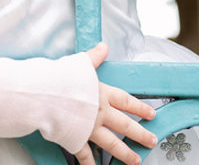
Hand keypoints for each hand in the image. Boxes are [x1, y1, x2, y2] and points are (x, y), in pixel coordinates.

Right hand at [73, 42, 157, 164]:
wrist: (46, 95)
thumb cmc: (61, 78)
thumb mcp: (80, 64)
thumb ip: (94, 57)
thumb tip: (103, 46)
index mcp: (103, 94)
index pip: (127, 102)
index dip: (141, 108)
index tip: (152, 114)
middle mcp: (100, 113)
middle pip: (125, 125)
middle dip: (141, 134)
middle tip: (152, 141)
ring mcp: (89, 128)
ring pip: (112, 144)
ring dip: (125, 153)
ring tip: (136, 161)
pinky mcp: (76, 139)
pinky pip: (85, 155)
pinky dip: (90, 164)